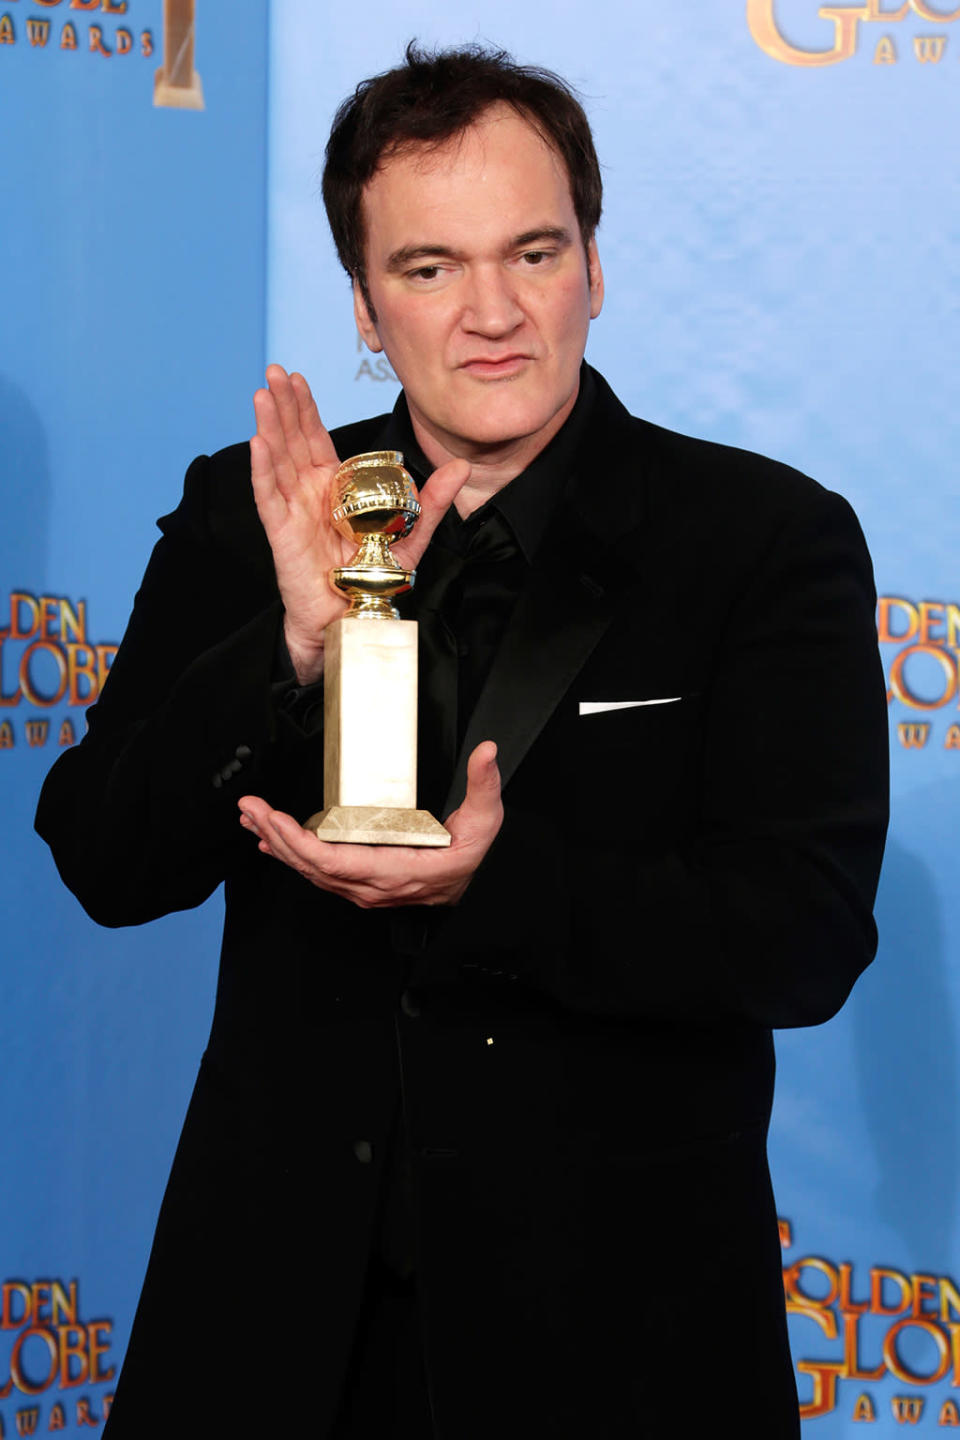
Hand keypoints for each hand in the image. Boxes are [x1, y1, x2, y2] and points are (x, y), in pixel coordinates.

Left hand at [238, 742, 502, 908]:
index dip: (299, 843)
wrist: (472, 889)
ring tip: (254, 819)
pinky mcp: (359, 884)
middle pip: (311, 865)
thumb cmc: (472, 858)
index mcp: (395, 871)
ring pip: (309, 870)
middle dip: (276, 835)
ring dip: (278, 843)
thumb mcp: (485, 820)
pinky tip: (272, 841)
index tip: (275, 818)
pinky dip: (291, 855)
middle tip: (251, 808)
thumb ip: (484, 785)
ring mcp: (363, 888)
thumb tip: (487, 752)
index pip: (334, 861)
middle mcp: (371, 886)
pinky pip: (317, 873)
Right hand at [250, 365, 468, 682]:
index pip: (316, 439)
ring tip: (262, 392)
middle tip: (274, 371)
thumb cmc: (371, 579)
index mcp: (333, 488)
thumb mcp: (410, 535)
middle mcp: (309, 494)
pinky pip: (269, 496)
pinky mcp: (282, 533)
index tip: (298, 378)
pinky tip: (258, 440)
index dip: (306, 409)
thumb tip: (461, 466)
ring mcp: (292, 511)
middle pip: (293, 440)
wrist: (348, 620)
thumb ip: (433, 502)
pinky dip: (262, 468)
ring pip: (277, 460)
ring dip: (269, 425)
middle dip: (283, 405)